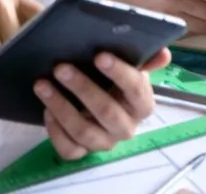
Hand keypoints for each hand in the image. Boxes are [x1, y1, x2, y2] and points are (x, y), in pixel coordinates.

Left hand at [35, 48, 172, 159]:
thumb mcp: (129, 67)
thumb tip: (163, 53)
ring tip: (43, 85)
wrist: (99, 102)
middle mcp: (126, 127)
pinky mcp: (83, 152)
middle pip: (106, 112)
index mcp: (142, 105)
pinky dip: (55, 132)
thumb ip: (145, 59)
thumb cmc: (114, 81)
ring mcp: (104, 142)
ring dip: (61, 107)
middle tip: (60, 67)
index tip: (99, 56)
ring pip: (83, 132)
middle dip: (82, 88)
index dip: (119, 73)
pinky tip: (46, 111)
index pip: (136, 89)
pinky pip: (69, 150)